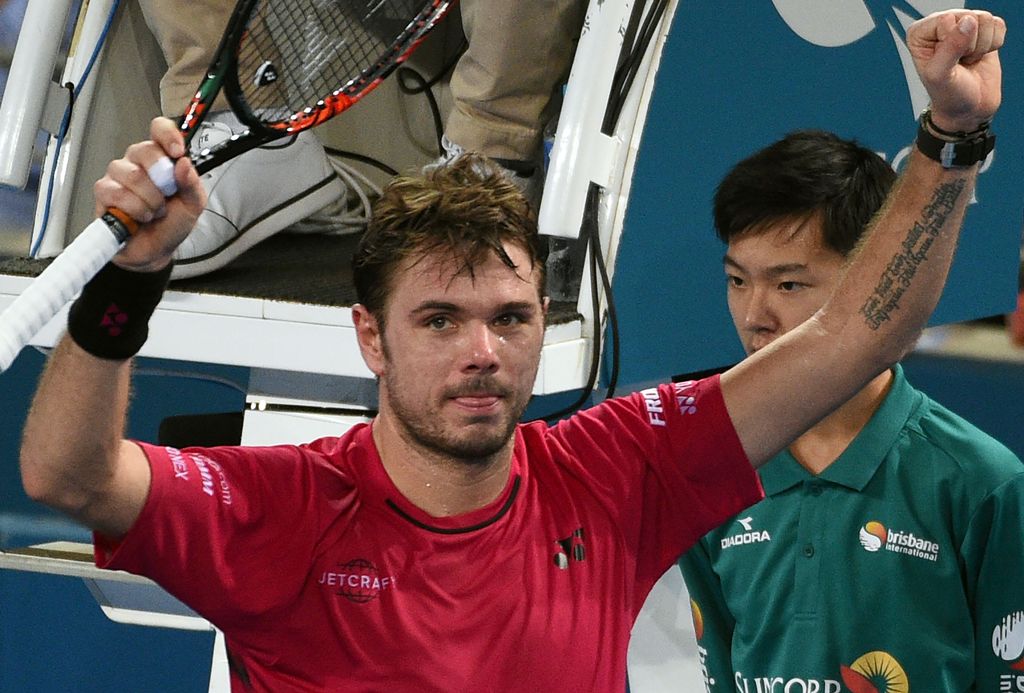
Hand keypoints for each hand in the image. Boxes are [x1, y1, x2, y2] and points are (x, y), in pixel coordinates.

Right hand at [93, 117, 206, 271]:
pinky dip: (134, 209)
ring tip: (153, 212)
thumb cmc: (171, 225)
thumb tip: (184, 164)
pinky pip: (117, 193)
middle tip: (166, 199)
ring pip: (132, 175)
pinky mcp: (104, 192)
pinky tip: (139, 217)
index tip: (176, 152)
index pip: (159, 130)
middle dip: (161, 180)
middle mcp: (137, 162)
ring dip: (149, 201)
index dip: (167, 135)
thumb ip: (192, 184)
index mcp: (161, 159)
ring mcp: (118, 175)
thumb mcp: (193, 205)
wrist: (155, 251)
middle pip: (144, 150)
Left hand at [907, 10, 1004, 132]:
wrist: (970, 107)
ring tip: (967, 60)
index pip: (947, 20)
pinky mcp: (982, 29)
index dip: (953, 43)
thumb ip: (950, 48)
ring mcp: (961, 25)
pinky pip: (998, 24)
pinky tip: (979, 55)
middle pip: (968, 17)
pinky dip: (994, 44)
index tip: (947, 62)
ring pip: (985, 19)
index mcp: (919, 34)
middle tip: (959, 63)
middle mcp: (939, 25)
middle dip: (969, 45)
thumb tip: (968, 21)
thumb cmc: (948, 95)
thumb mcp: (941, 76)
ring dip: (981, 46)